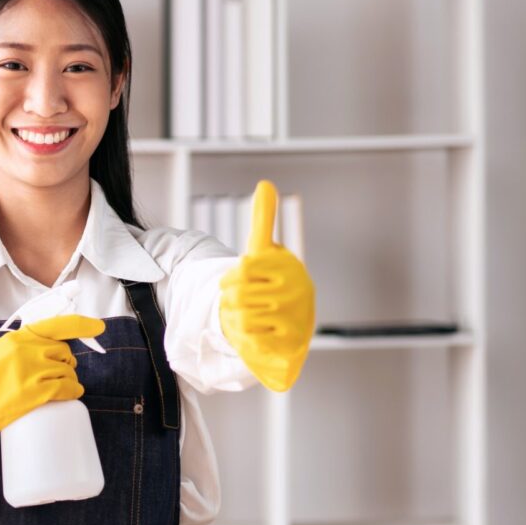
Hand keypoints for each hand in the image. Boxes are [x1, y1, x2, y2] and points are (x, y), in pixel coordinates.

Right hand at [0, 313, 101, 435]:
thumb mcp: (2, 353)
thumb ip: (24, 347)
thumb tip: (53, 348)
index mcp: (18, 338)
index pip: (57, 325)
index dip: (82, 325)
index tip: (98, 327)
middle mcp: (26, 350)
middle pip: (64, 352)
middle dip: (67, 362)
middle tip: (60, 373)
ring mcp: (30, 371)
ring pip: (67, 370)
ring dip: (70, 379)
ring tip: (62, 388)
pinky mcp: (34, 392)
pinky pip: (66, 387)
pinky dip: (73, 390)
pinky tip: (74, 394)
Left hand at [218, 180, 313, 391]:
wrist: (292, 323)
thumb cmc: (273, 283)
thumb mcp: (265, 250)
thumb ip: (263, 219)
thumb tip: (266, 183)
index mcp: (287, 265)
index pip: (241, 270)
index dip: (230, 279)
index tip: (236, 281)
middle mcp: (295, 289)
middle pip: (238, 295)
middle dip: (231, 301)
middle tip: (242, 303)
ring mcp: (294, 315)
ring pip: (241, 316)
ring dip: (237, 319)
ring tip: (251, 317)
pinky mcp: (290, 341)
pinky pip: (251, 339)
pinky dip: (246, 337)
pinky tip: (258, 333)